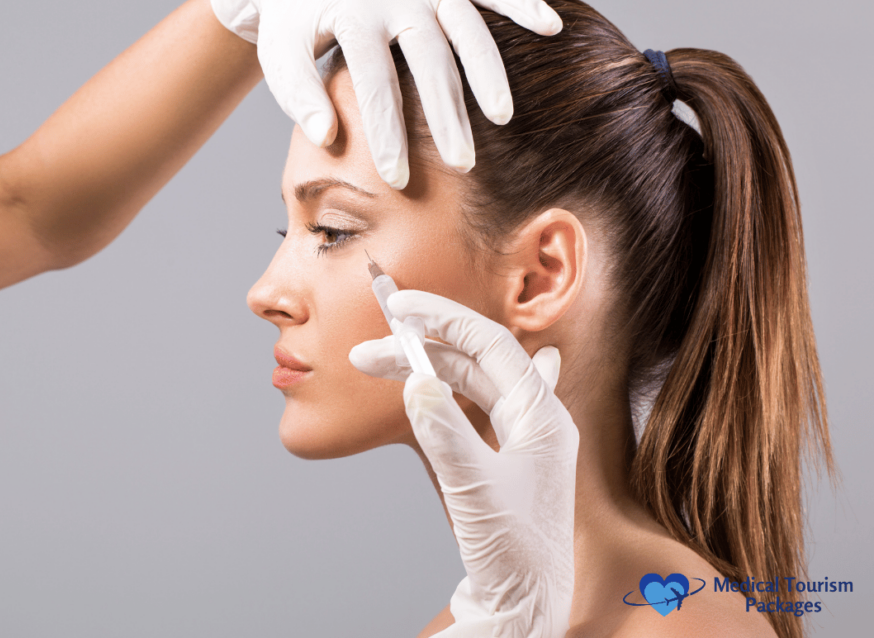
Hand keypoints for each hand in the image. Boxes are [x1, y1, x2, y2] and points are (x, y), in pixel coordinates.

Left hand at [209, 0, 561, 188]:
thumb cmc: (296, 18)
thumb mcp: (281, 50)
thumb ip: (298, 93)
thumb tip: (324, 137)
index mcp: (354, 16)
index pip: (374, 82)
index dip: (386, 132)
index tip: (397, 178)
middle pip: (429, 60)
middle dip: (447, 114)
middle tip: (462, 165)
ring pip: (466, 27)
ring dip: (488, 71)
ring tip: (502, 117)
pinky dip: (521, 3)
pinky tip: (550, 27)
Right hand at [350, 290, 577, 637]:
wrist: (526, 604)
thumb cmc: (513, 552)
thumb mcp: (473, 487)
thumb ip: (444, 431)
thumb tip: (417, 381)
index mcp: (542, 415)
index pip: (491, 343)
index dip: (444, 318)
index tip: (399, 305)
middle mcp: (537, 417)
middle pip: (473, 361)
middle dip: (419, 350)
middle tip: (367, 352)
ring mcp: (523, 436)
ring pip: (470, 382)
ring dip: (425, 369)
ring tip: (377, 366)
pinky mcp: (507, 455)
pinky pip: (480, 402)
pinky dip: (454, 381)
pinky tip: (456, 365)